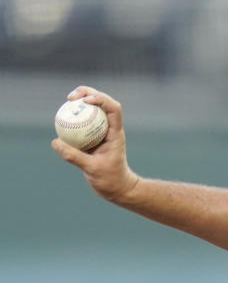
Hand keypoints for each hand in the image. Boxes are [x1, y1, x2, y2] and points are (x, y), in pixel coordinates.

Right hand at [51, 86, 139, 202]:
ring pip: (93, 111)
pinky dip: (74, 118)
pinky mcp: (93, 138)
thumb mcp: (92, 169)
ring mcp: (102, 132)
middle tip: (71, 97)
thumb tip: (55, 142)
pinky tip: (61, 118)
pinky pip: (83, 123)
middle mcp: (110, 129)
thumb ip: (74, 156)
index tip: (84, 101)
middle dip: (88, 94)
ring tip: (67, 100)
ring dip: (81, 102)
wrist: (117, 189)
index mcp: (115, 133)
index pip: (114, 109)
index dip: (101, 99)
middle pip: (103, 104)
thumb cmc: (111, 180)